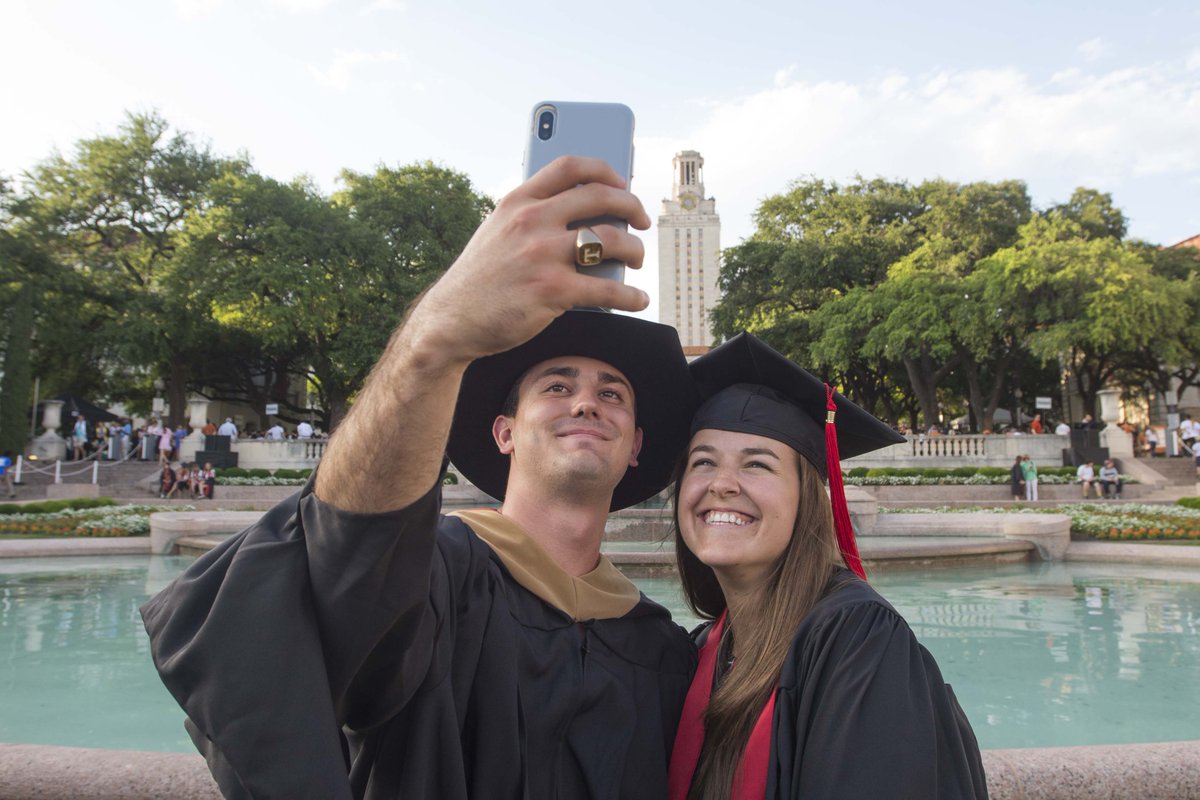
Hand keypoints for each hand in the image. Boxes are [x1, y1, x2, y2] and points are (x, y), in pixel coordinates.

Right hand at [407, 156, 651, 365]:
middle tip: (641, 222)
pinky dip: (631, 295)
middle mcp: (532, 222)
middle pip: (601, 198)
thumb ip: (531, 218)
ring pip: (611, 241)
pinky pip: (607, 290)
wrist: (451, 320)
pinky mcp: (552, 291)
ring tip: (637, 260)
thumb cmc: (480, 280)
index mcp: (518, 202)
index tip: (621, 182)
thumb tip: (585, 219)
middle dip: (632, 207)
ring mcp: (542, 255)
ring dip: (635, 251)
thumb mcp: (496, 233)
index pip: (570, 168)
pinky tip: (638, 299)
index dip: (604, 170)